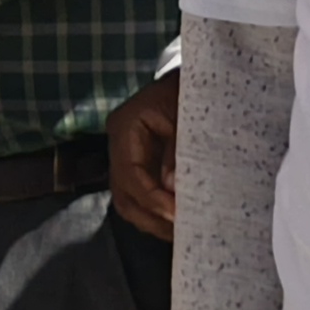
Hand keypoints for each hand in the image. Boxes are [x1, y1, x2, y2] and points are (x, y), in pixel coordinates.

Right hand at [108, 69, 181, 239]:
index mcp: (126, 126)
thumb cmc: (188, 92)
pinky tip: (176, 221)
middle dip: (150, 217)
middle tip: (180, 233)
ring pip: (128, 200)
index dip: (153, 200)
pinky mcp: (138, 164)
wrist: (192, 77)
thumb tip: (174, 188)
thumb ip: (179, 151)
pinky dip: (156, 212)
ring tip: (180, 233)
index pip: (131, 174)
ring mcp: (125, 155)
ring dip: (153, 220)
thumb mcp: (187, 116)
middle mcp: (118, 143)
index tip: (177, 216)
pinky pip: (139, 196)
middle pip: (123, 194)